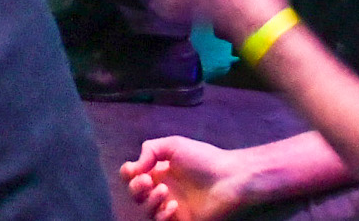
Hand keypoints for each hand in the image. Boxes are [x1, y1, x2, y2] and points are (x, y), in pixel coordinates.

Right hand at [121, 137, 256, 220]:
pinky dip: (162, 216)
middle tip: (147, 181)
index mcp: (159, 170)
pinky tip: (174, 206)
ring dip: (149, 201)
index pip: (133, 175)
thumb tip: (135, 168)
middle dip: (136, 188)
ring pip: (145, 211)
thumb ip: (150, 150)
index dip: (128, 173)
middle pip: (135, 194)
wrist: (230, 178)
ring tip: (164, 192)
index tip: (133, 170)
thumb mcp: (174, 145)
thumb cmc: (204, 159)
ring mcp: (170, 206)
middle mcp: (162, 188)